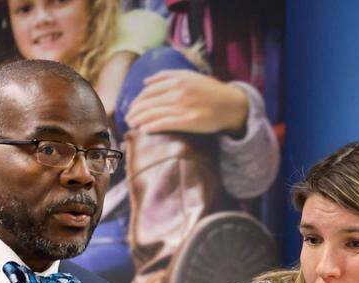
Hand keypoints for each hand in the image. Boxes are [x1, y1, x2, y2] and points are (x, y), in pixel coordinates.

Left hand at [125, 70, 249, 136]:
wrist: (231, 104)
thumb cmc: (209, 91)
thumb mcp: (189, 75)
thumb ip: (167, 76)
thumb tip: (145, 81)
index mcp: (177, 79)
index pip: (148, 91)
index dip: (137, 100)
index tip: (132, 107)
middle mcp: (178, 91)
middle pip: (148, 102)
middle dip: (134, 111)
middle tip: (127, 119)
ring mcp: (183, 106)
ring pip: (153, 113)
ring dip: (139, 120)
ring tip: (131, 125)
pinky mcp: (189, 121)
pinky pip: (165, 124)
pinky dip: (152, 127)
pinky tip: (144, 130)